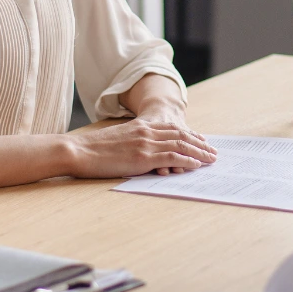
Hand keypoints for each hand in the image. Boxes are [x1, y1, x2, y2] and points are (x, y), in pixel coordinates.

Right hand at [65, 119, 216, 177]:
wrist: (79, 150)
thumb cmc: (93, 149)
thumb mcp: (117, 139)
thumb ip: (133, 141)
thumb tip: (143, 152)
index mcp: (140, 126)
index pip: (172, 128)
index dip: (189, 134)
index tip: (200, 139)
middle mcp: (146, 132)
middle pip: (181, 135)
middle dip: (199, 143)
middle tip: (213, 150)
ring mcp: (146, 143)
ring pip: (180, 145)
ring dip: (199, 152)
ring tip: (211, 158)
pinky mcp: (143, 157)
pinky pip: (172, 157)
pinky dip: (187, 160)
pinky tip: (196, 164)